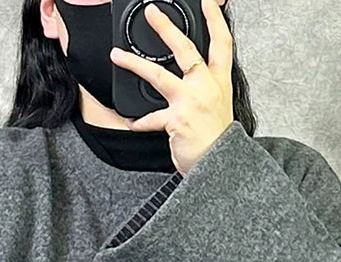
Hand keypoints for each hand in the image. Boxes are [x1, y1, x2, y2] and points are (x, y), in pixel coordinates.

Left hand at [109, 0, 234, 176]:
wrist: (220, 167)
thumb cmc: (218, 140)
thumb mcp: (219, 107)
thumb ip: (206, 89)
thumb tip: (191, 79)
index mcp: (220, 82)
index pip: (222, 43)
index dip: (215, 19)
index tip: (208, 2)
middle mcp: (207, 87)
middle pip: (186, 48)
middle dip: (166, 27)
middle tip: (152, 13)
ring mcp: (190, 101)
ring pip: (158, 75)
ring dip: (135, 63)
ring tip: (118, 55)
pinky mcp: (176, 119)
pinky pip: (151, 118)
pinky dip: (140, 121)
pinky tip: (130, 121)